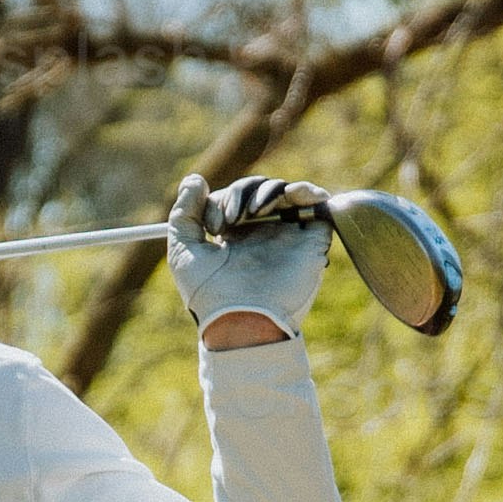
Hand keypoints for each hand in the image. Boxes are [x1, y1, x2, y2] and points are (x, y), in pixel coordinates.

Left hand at [167, 173, 330, 343]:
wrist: (243, 322)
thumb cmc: (210, 295)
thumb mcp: (183, 252)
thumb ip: (183, 214)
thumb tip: (194, 179)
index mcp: (235, 238)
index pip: (233, 198)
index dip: (223, 199)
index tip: (214, 225)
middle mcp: (263, 236)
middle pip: (259, 191)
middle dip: (244, 191)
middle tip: (234, 216)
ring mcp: (288, 237)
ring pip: (286, 193)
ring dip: (270, 189)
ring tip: (257, 208)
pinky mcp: (311, 242)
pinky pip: (318, 207)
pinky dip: (309, 192)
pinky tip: (295, 194)